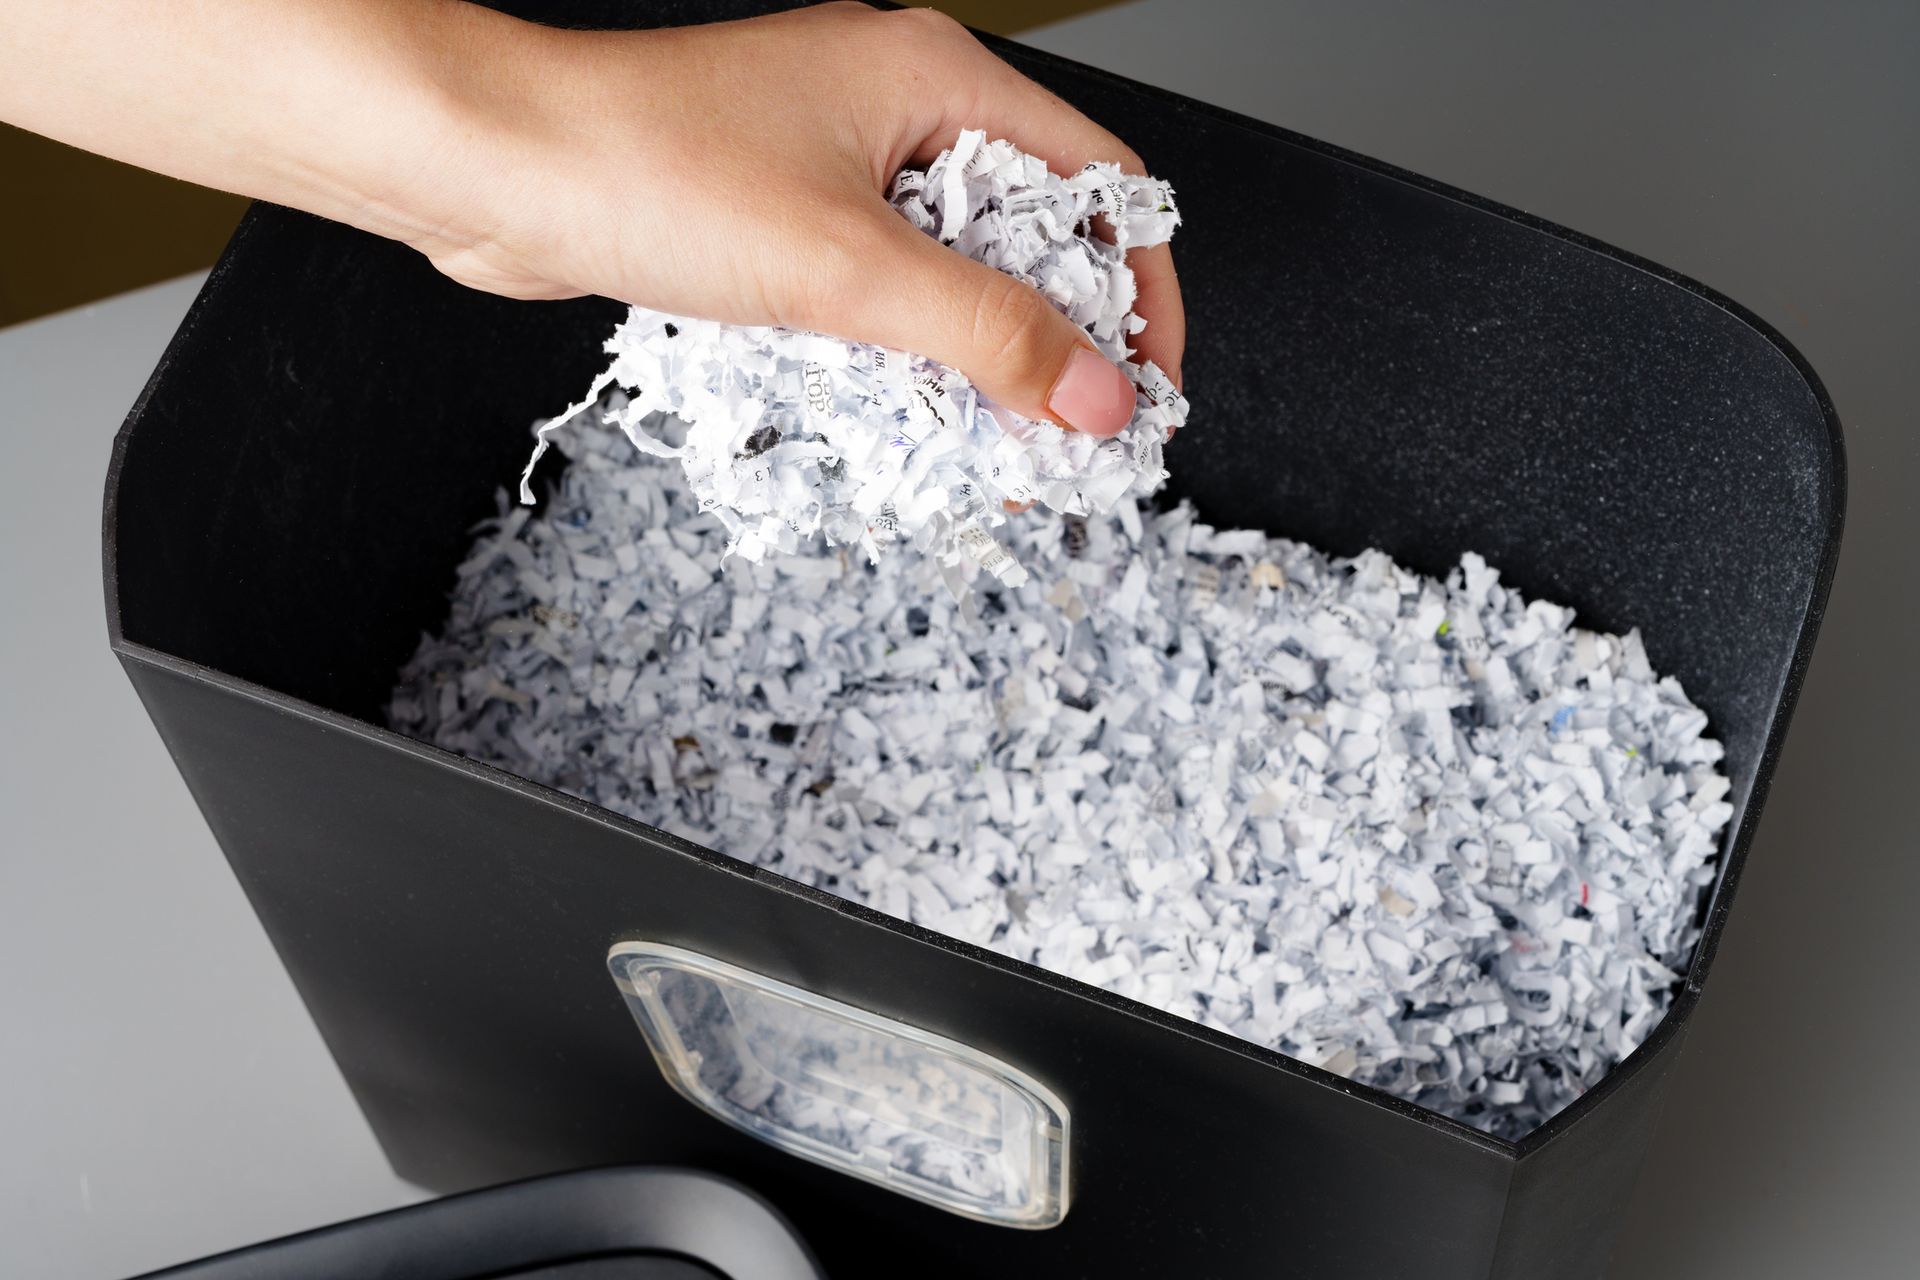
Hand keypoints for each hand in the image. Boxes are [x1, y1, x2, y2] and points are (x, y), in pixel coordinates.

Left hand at [409, 4, 1184, 435]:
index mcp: (937, 80)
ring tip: (989, 449)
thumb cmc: (642, 168)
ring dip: (976, 361)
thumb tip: (1094, 393)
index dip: (1140, 287)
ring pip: (952, 274)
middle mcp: (896, 111)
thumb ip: (985, 334)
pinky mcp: (784, 216)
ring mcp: (837, 163)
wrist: (489, 168)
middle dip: (1058, 341)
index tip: (1147, 384)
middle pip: (1031, 235)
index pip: (1098, 182)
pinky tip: (898, 415)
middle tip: (1067, 437)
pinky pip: (879, 291)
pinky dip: (902, 355)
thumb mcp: (847, 269)